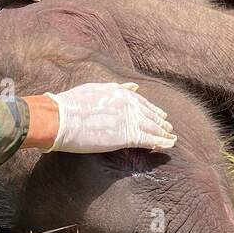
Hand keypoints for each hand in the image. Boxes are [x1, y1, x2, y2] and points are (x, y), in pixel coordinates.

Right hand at [44, 81, 175, 153]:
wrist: (61, 117)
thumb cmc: (71, 104)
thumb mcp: (95, 88)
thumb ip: (117, 88)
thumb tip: (134, 87)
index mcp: (120, 92)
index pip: (142, 102)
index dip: (152, 110)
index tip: (160, 115)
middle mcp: (128, 103)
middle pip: (150, 114)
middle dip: (161, 122)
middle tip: (169, 128)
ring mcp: (129, 119)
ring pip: (153, 127)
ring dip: (164, 133)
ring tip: (172, 138)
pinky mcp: (126, 135)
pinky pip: (149, 139)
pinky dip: (161, 142)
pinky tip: (168, 145)